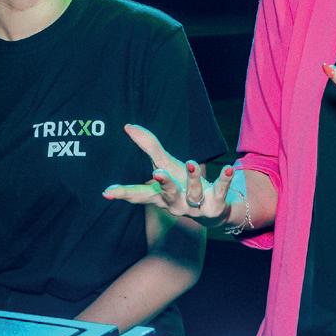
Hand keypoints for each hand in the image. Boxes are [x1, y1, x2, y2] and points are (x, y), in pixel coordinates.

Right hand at [102, 124, 237, 232]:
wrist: (214, 209)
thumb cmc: (183, 185)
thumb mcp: (166, 165)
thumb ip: (149, 147)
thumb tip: (129, 126)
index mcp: (160, 195)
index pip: (139, 194)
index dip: (123, 193)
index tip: (107, 192)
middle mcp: (176, 203)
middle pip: (167, 195)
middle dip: (164, 184)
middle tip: (157, 173)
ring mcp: (196, 206)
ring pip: (192, 193)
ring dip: (193, 178)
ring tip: (191, 163)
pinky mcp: (215, 205)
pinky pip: (219, 190)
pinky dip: (224, 180)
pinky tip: (228, 168)